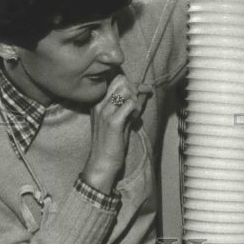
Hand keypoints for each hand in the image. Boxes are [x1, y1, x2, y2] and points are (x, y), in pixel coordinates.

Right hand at [83, 75, 137, 193]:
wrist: (102, 162)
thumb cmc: (112, 142)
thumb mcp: (121, 120)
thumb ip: (130, 105)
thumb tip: (144, 92)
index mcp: (98, 102)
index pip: (116, 80)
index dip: (133, 83)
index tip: (145, 90)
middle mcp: (99, 104)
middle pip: (121, 81)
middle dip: (135, 88)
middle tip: (139, 102)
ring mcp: (104, 112)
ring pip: (126, 90)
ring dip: (135, 98)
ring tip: (135, 112)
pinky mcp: (113, 121)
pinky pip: (130, 104)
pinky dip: (136, 108)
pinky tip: (135, 118)